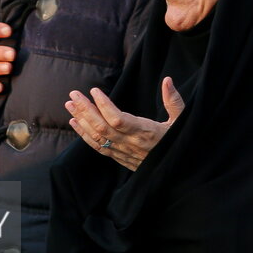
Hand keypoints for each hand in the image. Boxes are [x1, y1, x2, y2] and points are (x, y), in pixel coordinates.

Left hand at [66, 77, 184, 170]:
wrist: (177, 172)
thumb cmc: (179, 143)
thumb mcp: (182, 122)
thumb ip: (174, 101)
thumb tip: (168, 80)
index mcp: (146, 133)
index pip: (118, 119)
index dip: (104, 105)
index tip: (94, 90)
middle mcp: (132, 144)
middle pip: (102, 127)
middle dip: (86, 110)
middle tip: (74, 94)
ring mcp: (124, 152)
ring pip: (98, 138)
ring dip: (82, 120)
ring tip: (70, 104)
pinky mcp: (120, 158)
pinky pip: (98, 147)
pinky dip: (84, 135)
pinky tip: (75, 123)